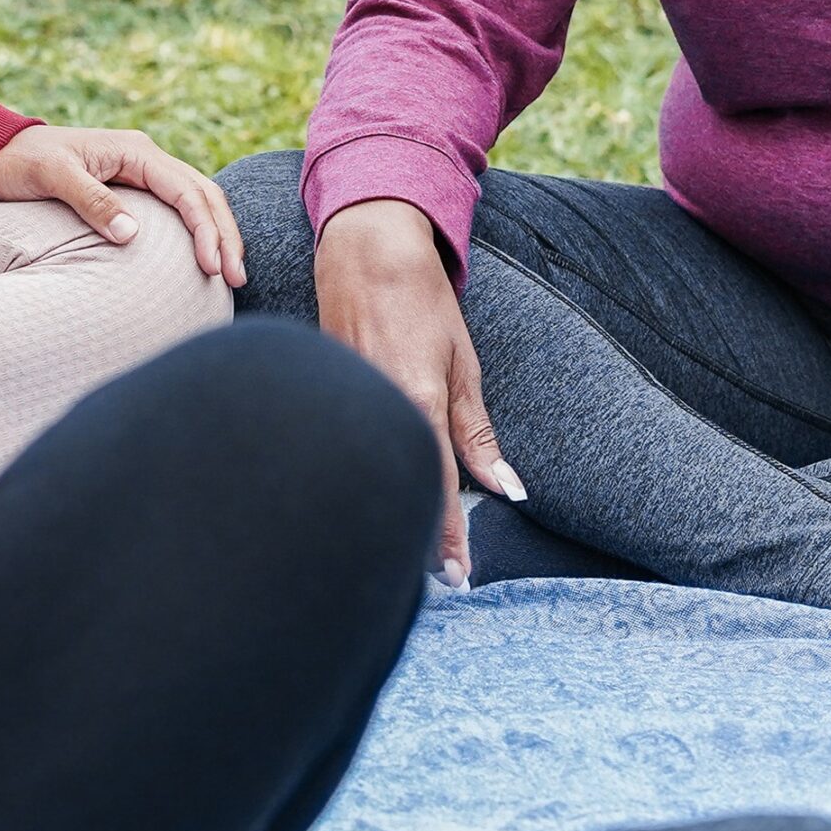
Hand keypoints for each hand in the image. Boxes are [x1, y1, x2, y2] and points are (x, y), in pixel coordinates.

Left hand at [0, 126, 243, 286]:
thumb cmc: (22, 163)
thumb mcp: (52, 178)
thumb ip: (91, 201)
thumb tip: (131, 234)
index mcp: (135, 152)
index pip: (186, 191)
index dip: (205, 230)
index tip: (212, 268)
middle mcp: (146, 158)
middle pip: (204, 194)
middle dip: (225, 236)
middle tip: (237, 279)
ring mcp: (142, 171)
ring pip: (197, 200)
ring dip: (217, 234)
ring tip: (231, 274)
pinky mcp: (134, 187)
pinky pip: (178, 207)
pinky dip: (199, 230)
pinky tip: (205, 256)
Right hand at [314, 198, 521, 581]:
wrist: (364, 252)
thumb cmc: (419, 302)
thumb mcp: (461, 365)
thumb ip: (476, 433)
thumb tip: (506, 487)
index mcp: (418, 401)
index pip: (435, 487)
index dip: (447, 538)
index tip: (458, 577)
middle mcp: (378, 407)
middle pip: (398, 489)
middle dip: (418, 537)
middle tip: (441, 577)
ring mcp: (345, 400)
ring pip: (366, 471)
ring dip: (388, 508)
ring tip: (406, 548)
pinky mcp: (324, 393)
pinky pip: (345, 445)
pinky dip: (358, 473)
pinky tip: (367, 492)